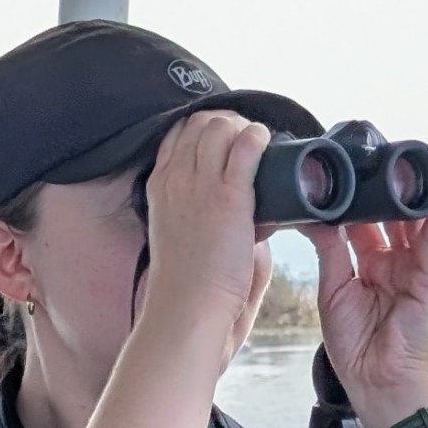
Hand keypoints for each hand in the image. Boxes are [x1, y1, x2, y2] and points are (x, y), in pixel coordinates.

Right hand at [137, 112, 270, 341]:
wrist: (187, 306)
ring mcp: (199, 186)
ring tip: (263, 140)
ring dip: (245, 126)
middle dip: (228, 120)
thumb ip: (201, 212)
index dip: (204, 127)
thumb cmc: (189, 281)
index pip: (177, 134)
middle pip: (199, 123)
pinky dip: (258, 138)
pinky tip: (268, 141)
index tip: (227, 135)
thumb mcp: (181, 232)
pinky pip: (244, 149)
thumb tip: (238, 209)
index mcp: (160, 186)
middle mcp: (175, 179)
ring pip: (220, 128)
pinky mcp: (228, 198)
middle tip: (251, 136)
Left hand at [305, 184, 427, 427]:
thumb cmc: (355, 345)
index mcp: (365, 267)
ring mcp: (412, 268)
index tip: (340, 173)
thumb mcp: (333, 289)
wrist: (376, 379)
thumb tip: (315, 217)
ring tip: (406, 164)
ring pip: (411, 223)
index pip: (360, 224)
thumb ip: (330, 251)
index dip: (353, 200)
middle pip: (387, 218)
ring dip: (411, 196)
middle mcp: (390, 262)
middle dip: (382, 191)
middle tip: (373, 158)